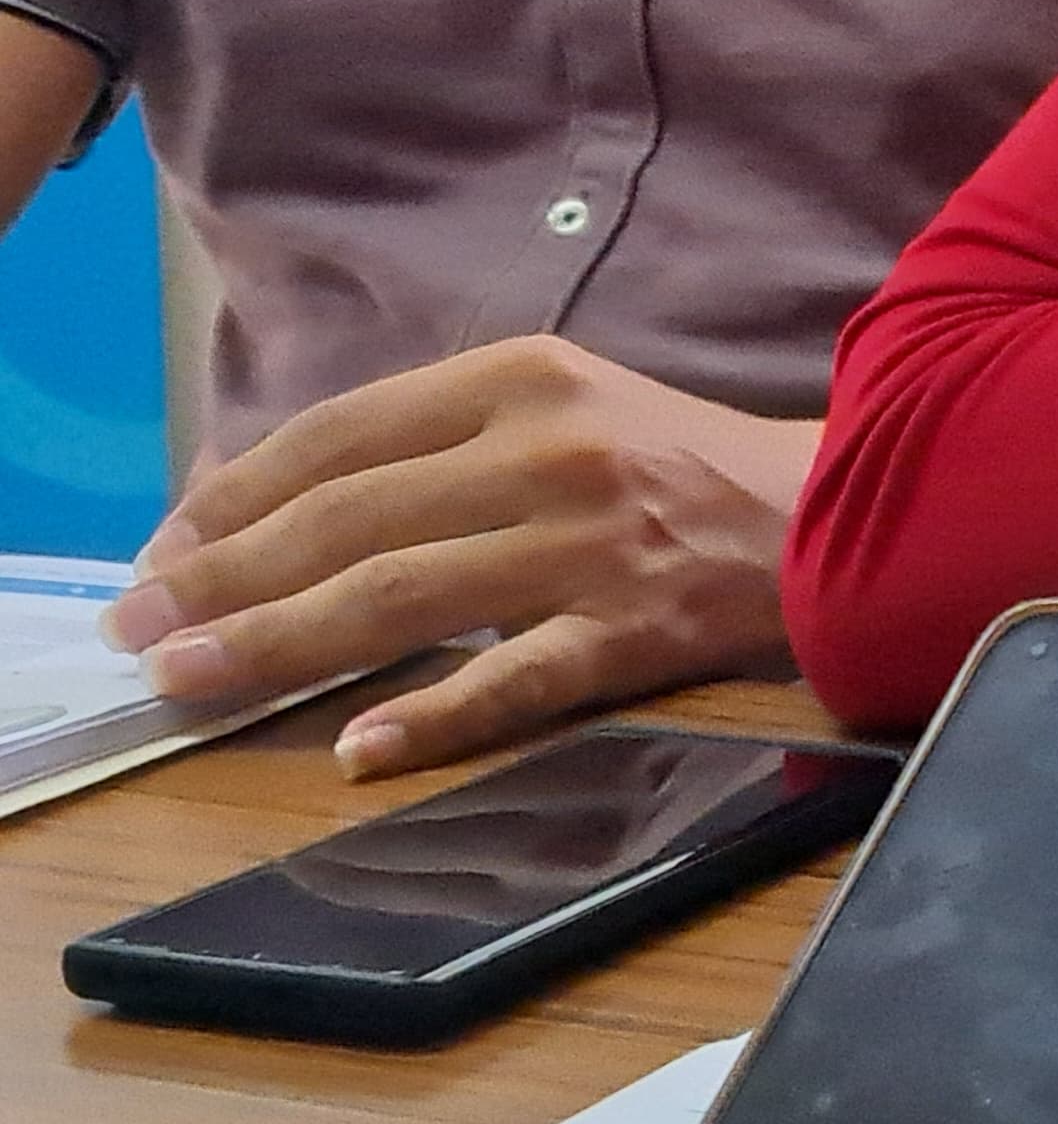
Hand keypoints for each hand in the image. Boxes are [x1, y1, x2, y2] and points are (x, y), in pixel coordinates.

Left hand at [99, 336, 813, 776]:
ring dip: (279, 644)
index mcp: (526, 377)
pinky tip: (359, 746)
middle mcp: (550, 449)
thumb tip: (279, 507)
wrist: (851, 503)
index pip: (341, 435)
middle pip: (349, 520)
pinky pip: (516, 681)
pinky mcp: (638, 627)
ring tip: (189, 680)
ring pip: (401, 597)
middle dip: (223, 579)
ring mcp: (594, 542)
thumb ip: (443, 442)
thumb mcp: (569, 407)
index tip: (162, 552)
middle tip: (139, 630)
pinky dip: (433, 716)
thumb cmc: (688, 462)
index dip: (233, 498)